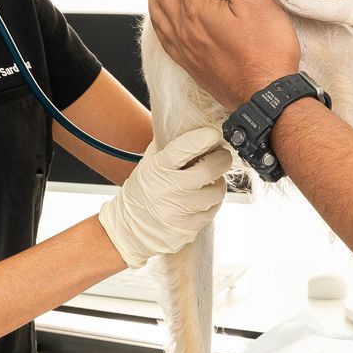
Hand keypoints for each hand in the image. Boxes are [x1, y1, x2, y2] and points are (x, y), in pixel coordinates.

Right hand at [97, 126, 233, 268]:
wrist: (130, 229)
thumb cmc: (142, 192)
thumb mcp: (148, 165)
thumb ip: (167, 146)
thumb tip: (189, 123)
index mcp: (157, 169)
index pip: (182, 149)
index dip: (201, 139)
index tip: (213, 133)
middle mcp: (168, 190)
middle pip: (209, 170)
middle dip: (222, 159)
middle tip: (221, 156)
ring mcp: (179, 211)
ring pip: (217, 191)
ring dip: (219, 182)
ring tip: (210, 180)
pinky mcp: (189, 227)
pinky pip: (214, 209)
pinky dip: (213, 201)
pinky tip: (204, 198)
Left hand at [147, 0, 301, 109]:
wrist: (265, 98)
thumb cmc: (267, 51)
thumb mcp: (252, 0)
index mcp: (195, 7)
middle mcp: (181, 25)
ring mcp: (181, 44)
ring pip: (155, 3)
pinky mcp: (186, 59)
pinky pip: (160, 26)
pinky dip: (155, 5)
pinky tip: (160, 4)